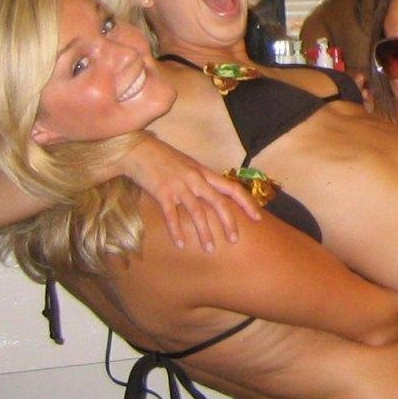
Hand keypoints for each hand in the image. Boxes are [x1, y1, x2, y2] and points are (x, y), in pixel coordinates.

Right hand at [119, 134, 259, 251]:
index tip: (258, 218)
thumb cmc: (165, 159)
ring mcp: (179, 185)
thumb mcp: (189, 166)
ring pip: (197, 211)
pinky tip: (181, 244)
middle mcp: (196, 179)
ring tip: (210, 249)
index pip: (233, 188)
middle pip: (219, 202)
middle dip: (229, 222)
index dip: (247, 203)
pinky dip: (177, 230)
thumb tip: (215, 197)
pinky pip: (172, 214)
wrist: (139, 150)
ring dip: (204, 232)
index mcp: (205, 173)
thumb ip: (202, 180)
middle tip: (235, 240)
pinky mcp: (162, 192)